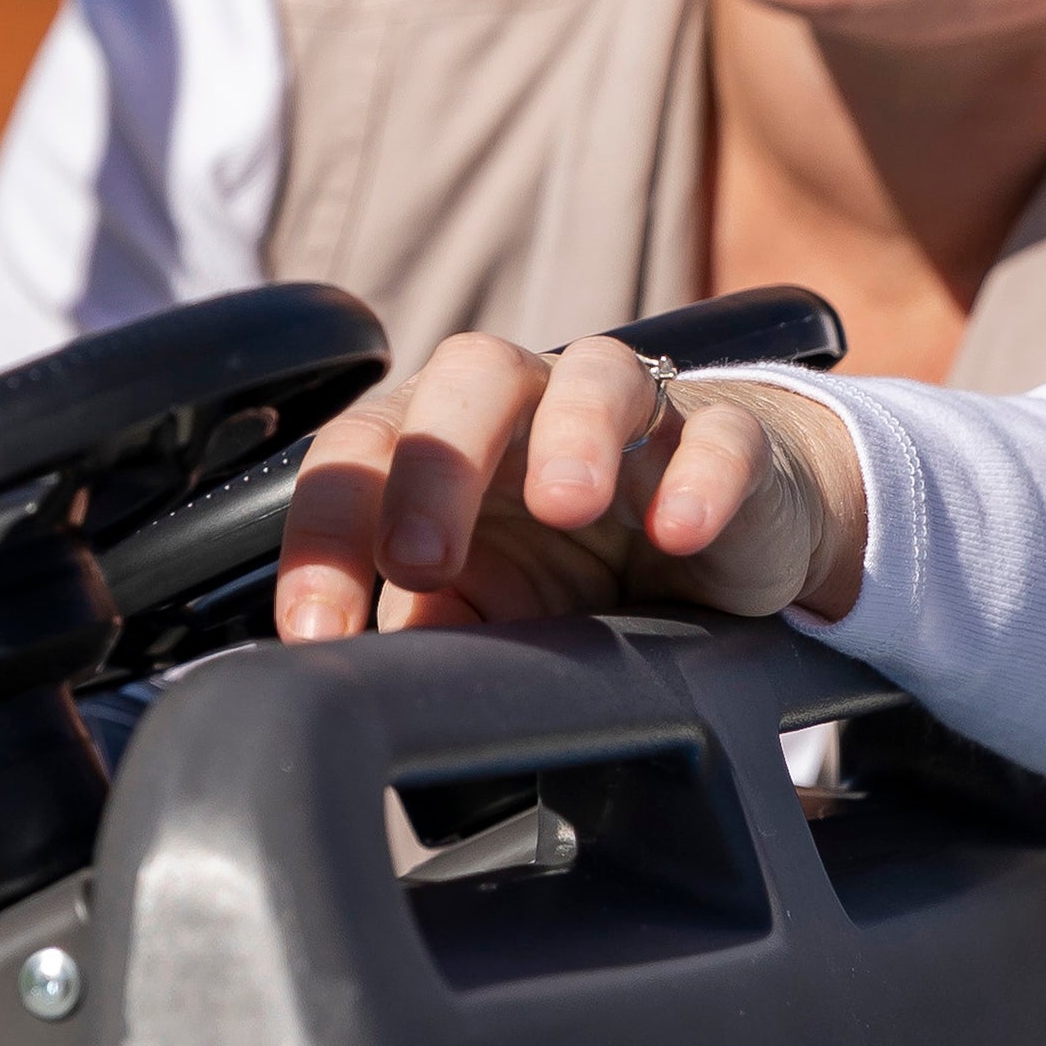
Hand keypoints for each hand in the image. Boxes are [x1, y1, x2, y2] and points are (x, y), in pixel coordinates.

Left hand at [273, 332, 868, 644]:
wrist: (720, 528)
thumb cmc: (576, 557)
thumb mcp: (494, 601)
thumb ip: (437, 621)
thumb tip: (374, 670)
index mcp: (442, 430)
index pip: (360, 454)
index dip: (328, 536)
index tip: (317, 630)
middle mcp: (528, 398)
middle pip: (467, 378)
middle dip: (433, 468)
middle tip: (420, 563)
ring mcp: (631, 408)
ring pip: (594, 376)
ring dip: (573, 435)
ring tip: (566, 507)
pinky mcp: (728, 436)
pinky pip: (718, 435)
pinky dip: (702, 475)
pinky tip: (682, 531)